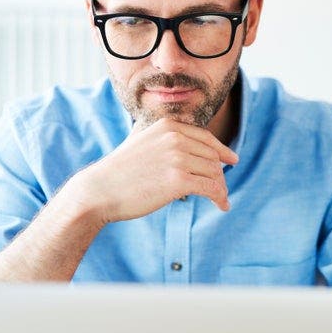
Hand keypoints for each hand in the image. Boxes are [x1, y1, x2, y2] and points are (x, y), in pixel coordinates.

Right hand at [72, 118, 238, 224]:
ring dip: (221, 188)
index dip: (221, 150)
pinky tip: (221, 206)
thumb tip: (189, 147)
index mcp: (168, 126)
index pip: (205, 138)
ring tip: (221, 200)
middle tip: (222, 190)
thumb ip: (164, 139)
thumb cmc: (120, 172)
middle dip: (220, 174)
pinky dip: (220, 198)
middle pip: (212, 156)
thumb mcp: (143, 142)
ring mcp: (177, 158)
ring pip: (214, 173)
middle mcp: (175, 138)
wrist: (100, 190)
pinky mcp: (178, 180)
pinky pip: (211, 188)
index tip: (231, 160)